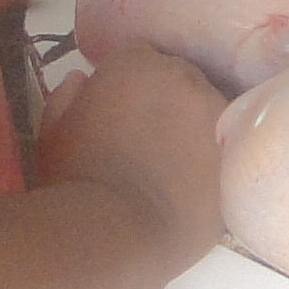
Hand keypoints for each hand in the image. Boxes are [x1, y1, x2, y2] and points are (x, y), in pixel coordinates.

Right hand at [34, 43, 227, 267]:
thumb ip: (67, 96)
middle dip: (165, 101)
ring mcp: (217, 115)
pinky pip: (224, 149)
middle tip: (145, 139)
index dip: (127, 83)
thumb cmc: (74, 177)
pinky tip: (191, 186)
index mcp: (138, 64)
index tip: (118, 108)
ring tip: (171, 166)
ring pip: (208, 112)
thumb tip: (80, 80)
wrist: (115, 231)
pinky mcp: (234, 153)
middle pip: (180, 79)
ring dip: (193, 129)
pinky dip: (210, 161)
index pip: (139, 56)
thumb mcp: (53, 132)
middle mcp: (186, 78)